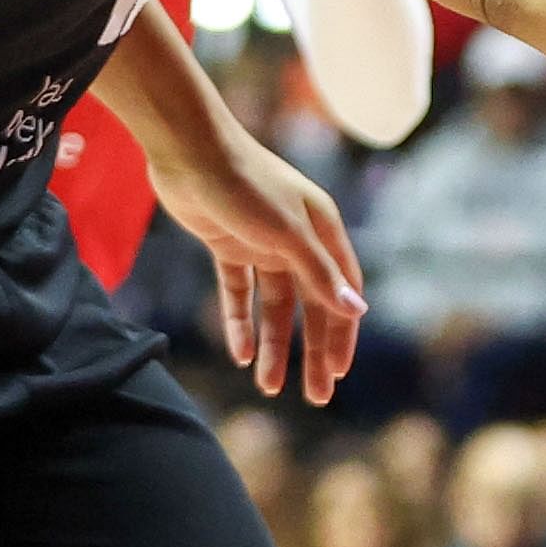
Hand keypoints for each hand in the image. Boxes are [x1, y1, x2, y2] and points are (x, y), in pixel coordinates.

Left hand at [148, 115, 365, 402]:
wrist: (188, 149)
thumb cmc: (245, 183)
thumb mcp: (287, 233)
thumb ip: (319, 274)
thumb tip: (357, 312)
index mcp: (323, 232)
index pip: (341, 293)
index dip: (341, 334)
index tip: (338, 373)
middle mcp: (298, 240)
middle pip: (310, 306)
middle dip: (311, 352)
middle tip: (314, 397)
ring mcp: (262, 243)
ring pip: (273, 306)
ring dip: (272, 345)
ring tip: (268, 387)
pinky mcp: (228, 244)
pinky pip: (238, 292)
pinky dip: (239, 322)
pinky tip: (237, 353)